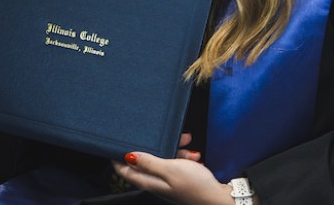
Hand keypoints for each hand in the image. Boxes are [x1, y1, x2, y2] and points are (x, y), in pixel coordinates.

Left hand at [114, 134, 229, 203]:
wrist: (219, 198)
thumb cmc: (195, 186)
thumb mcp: (170, 169)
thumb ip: (149, 162)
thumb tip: (128, 157)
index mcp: (150, 181)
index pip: (125, 171)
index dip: (117, 158)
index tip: (115, 144)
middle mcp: (157, 182)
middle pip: (146, 161)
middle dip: (153, 146)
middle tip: (163, 135)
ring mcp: (170, 181)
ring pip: (164, 159)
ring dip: (174, 149)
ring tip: (186, 143)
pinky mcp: (181, 179)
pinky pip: (177, 163)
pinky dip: (183, 156)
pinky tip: (193, 154)